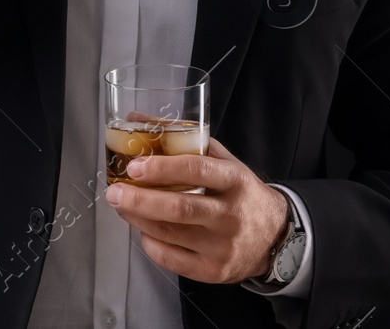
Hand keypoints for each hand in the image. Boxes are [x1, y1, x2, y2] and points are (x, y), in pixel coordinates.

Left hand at [103, 135, 290, 284]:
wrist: (275, 236)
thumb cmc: (240, 192)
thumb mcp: (223, 160)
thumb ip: (184, 139)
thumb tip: (137, 119)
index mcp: (235, 180)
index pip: (197, 171)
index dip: (163, 168)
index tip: (135, 166)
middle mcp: (231, 215)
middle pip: (180, 208)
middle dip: (141, 199)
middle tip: (114, 192)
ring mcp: (223, 246)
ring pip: (171, 234)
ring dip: (138, 219)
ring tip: (121, 205)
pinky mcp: (214, 271)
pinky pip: (172, 259)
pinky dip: (150, 243)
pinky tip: (142, 230)